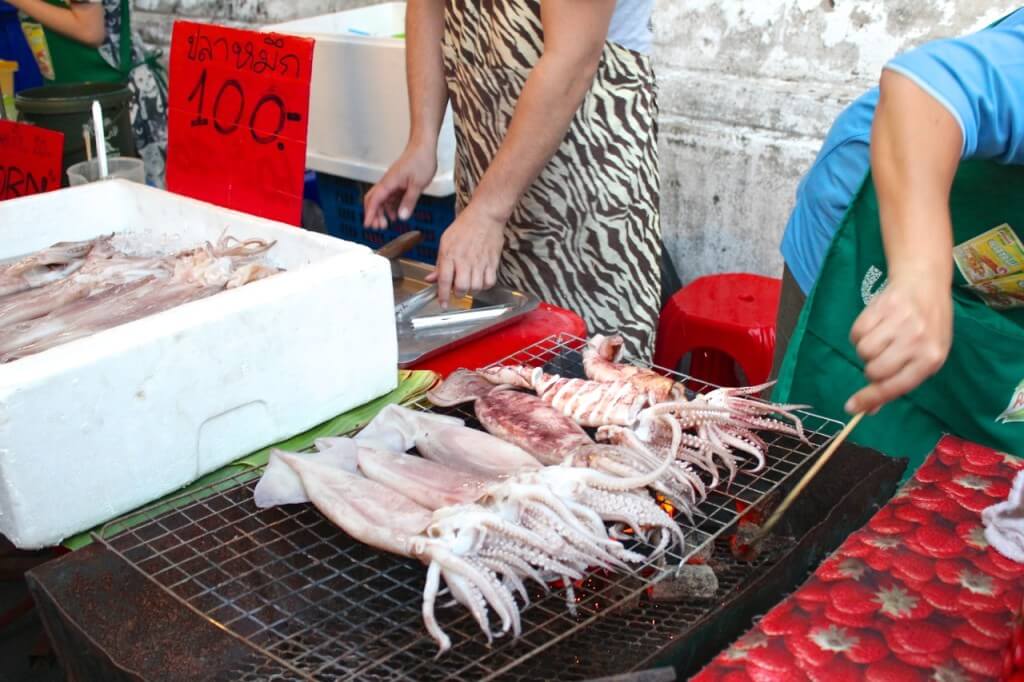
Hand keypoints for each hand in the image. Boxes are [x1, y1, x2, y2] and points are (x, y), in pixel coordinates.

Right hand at [363, 143, 436, 229]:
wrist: (424, 145)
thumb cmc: (421, 159)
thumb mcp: (417, 184)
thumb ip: (409, 201)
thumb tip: (401, 216)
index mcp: (389, 182)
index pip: (374, 200)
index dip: (370, 214)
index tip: (368, 225)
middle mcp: (388, 182)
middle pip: (374, 200)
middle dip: (373, 214)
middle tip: (379, 227)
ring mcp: (392, 182)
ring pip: (382, 200)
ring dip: (382, 212)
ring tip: (387, 224)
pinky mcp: (398, 183)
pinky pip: (390, 197)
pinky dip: (391, 206)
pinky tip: (396, 214)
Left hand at [426, 202, 504, 307]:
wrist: (485, 215)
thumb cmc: (465, 226)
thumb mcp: (445, 241)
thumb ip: (439, 263)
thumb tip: (431, 279)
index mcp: (450, 254)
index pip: (444, 280)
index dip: (442, 296)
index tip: (442, 304)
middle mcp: (465, 259)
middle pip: (461, 288)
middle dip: (458, 293)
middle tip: (457, 289)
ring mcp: (480, 261)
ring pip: (475, 287)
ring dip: (471, 290)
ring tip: (469, 282)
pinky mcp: (492, 262)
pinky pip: (489, 282)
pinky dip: (484, 285)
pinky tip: (481, 279)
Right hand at [845, 275, 952, 414]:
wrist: (925, 283)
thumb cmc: (928, 326)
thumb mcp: (925, 356)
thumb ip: (900, 381)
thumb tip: (870, 409)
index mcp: (932, 358)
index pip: (895, 386)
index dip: (870, 399)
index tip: (852, 407)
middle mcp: (917, 341)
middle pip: (874, 371)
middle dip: (871, 369)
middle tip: (882, 358)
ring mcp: (899, 322)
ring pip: (863, 351)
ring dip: (866, 349)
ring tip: (881, 338)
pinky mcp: (882, 307)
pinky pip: (856, 332)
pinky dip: (860, 333)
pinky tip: (875, 325)